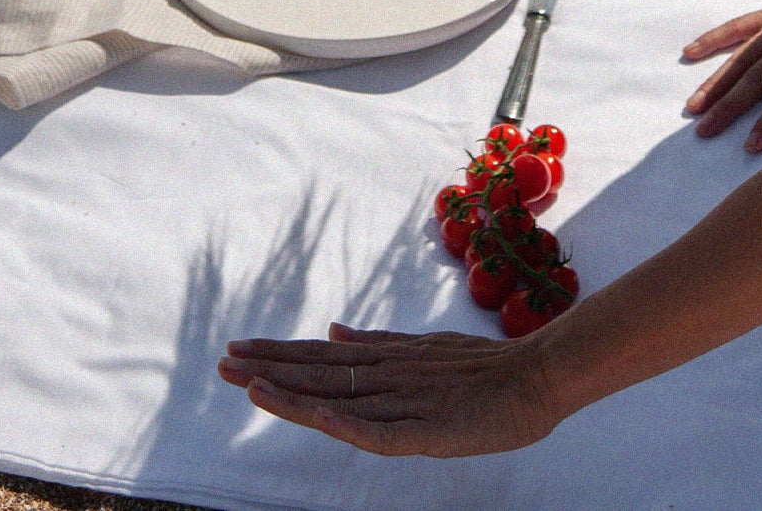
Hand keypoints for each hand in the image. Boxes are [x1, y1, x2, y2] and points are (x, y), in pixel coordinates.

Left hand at [218, 323, 560, 456]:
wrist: (539, 374)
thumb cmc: (486, 368)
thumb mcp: (424, 351)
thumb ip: (377, 344)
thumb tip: (332, 332)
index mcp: (388, 360)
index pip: (322, 358)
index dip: (279, 355)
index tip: (239, 350)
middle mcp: (388, 374)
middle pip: (319, 372)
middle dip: (269, 367)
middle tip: (223, 359)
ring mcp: (405, 400)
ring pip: (337, 396)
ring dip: (290, 390)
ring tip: (246, 381)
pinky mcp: (426, 430)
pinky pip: (377, 431)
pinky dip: (343, 422)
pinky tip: (314, 416)